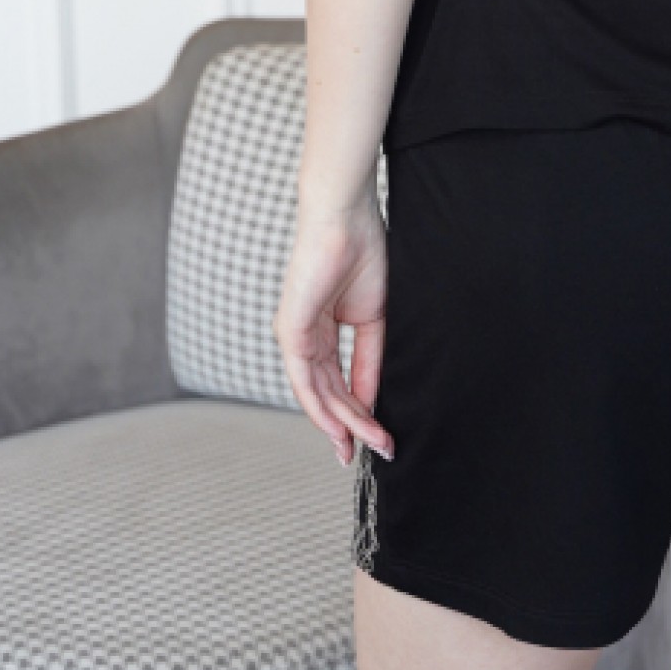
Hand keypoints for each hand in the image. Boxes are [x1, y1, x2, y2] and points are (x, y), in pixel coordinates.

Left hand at [272, 192, 395, 466]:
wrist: (346, 219)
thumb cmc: (363, 253)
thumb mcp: (373, 317)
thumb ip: (370, 359)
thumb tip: (372, 401)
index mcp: (322, 329)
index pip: (339, 381)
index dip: (359, 411)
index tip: (381, 437)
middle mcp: (304, 338)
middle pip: (328, 393)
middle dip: (352, 426)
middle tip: (377, 450)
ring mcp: (294, 336)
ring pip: (318, 394)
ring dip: (345, 422)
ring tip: (371, 443)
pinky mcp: (289, 332)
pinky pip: (306, 381)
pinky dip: (325, 408)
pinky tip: (344, 426)